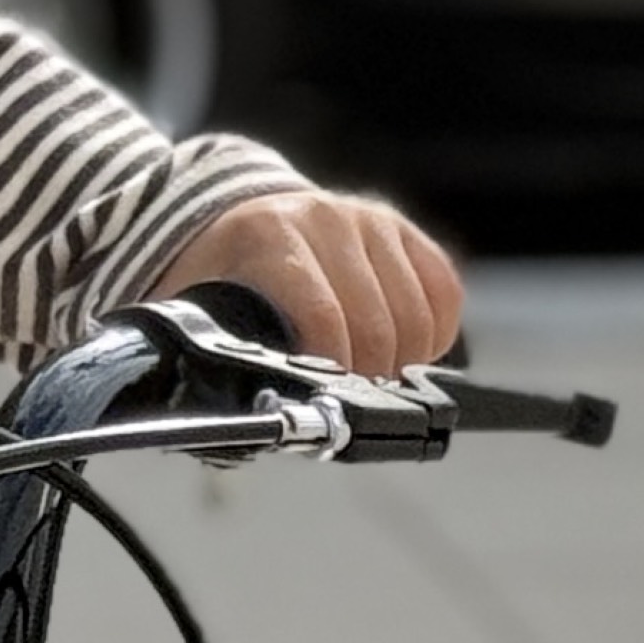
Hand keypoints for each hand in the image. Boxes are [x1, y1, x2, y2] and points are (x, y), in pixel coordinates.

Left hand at [154, 191, 462, 374]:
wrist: (236, 218)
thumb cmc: (220, 276)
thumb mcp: (200, 312)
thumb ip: (215, 358)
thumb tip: (240, 424)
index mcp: (269, 235)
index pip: (323, 315)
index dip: (333, 372)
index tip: (327, 400)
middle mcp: (324, 218)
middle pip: (377, 325)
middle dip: (370, 379)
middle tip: (352, 401)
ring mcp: (368, 220)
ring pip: (418, 314)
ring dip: (405, 362)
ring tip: (375, 381)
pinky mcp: (401, 229)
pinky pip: (444, 292)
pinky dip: (434, 334)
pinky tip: (406, 350)